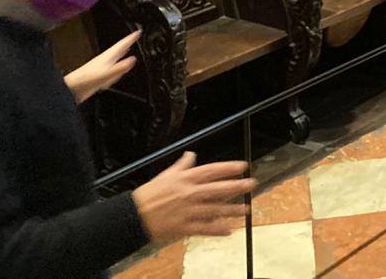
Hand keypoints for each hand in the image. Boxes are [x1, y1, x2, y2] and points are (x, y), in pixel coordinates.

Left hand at [65, 31, 139, 103]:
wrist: (71, 90)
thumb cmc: (85, 80)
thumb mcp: (106, 74)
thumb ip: (120, 67)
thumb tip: (132, 59)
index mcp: (107, 58)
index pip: (121, 45)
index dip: (130, 39)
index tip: (138, 32)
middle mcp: (104, 61)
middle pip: (118, 50)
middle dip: (126, 44)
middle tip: (133, 38)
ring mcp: (100, 69)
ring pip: (114, 59)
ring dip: (121, 54)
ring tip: (126, 50)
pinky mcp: (97, 77)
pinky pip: (110, 69)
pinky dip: (116, 67)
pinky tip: (116, 71)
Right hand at [132, 152, 256, 242]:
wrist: (133, 216)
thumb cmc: (149, 195)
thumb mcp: (166, 175)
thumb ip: (181, 165)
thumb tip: (191, 154)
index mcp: (185, 180)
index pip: (211, 170)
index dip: (228, 168)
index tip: (242, 166)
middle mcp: (189, 194)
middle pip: (217, 189)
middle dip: (236, 187)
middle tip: (251, 184)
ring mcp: (188, 211)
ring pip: (215, 210)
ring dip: (232, 210)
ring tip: (247, 210)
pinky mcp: (184, 227)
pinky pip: (205, 229)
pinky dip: (217, 230)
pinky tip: (229, 230)